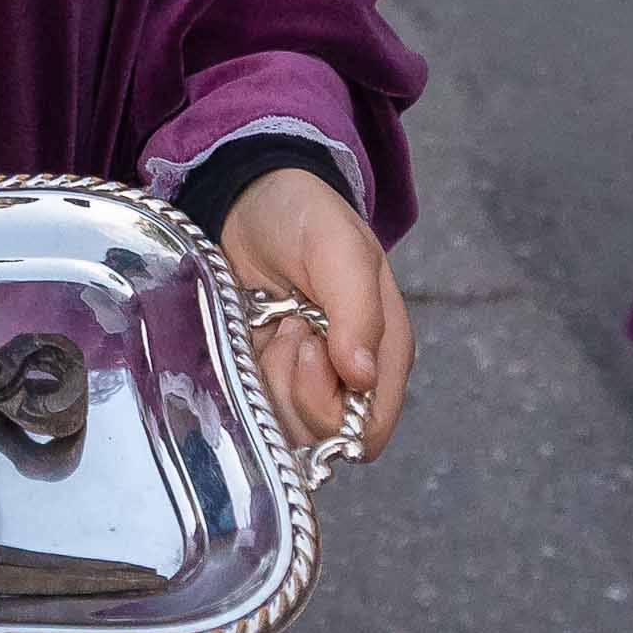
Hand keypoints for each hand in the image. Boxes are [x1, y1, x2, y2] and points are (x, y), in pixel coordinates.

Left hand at [219, 164, 406, 463]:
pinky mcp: (267, 377)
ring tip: (274, 322)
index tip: (308, 346)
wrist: (250, 198)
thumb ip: (358, 312)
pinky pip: (256, 409)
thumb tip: (361, 378)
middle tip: (289, 327)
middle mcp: (349, 377)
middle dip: (296, 385)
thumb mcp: (339, 249)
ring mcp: (306, 382)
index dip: (333, 405)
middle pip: (324, 435)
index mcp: (384, 352)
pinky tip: (256, 333)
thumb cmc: (306, 217)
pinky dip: (248, 376)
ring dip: (271, 377)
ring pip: (286, 428)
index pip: (369, 427)